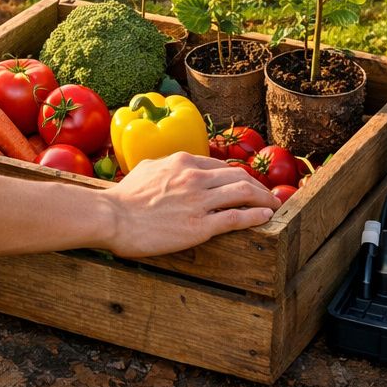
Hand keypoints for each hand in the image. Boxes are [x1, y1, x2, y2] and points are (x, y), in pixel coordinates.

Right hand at [98, 151, 279, 258]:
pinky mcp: (200, 225)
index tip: (246, 184)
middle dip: (259, 186)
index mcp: (183, 161)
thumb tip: (170, 165)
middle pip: (238, 176)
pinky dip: (256, 216)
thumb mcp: (146, 169)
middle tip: (269, 196)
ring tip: (275, 206)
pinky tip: (266, 217)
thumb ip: (164, 165)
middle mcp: (195, 177)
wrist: (112, 217)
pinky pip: (236, 217)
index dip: (238, 175)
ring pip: (243, 193)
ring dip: (264, 199)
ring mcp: (199, 201)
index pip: (220, 166)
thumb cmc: (123, 197)